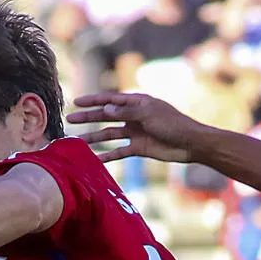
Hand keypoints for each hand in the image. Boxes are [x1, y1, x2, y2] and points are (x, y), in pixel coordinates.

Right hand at [69, 92, 208, 163]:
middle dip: (88, 118)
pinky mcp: (139, 148)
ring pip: (110, 134)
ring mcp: (135, 132)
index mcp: (136, 102)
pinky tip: (95, 159)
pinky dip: (108, 155)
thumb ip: (126, 112)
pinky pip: (120, 152)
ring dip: (95, 137)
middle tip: (70, 120)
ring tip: (78, 140)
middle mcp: (133, 116)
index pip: (110, 100)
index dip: (92, 101)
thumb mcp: (148, 114)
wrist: (190, 144)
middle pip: (106, 116)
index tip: (76, 102)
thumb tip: (105, 109)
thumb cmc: (172, 124)